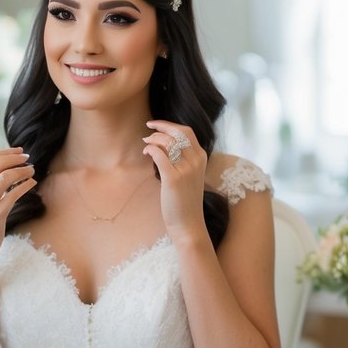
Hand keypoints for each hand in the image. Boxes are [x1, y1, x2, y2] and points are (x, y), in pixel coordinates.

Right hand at [0, 148, 35, 260]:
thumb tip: (5, 162)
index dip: (5, 152)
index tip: (18, 151)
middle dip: (15, 158)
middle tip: (27, 158)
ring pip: (6, 176)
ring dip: (22, 170)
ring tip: (31, 170)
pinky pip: (14, 194)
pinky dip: (26, 185)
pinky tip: (32, 183)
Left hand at [143, 120, 206, 241]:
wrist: (188, 223)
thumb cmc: (186, 199)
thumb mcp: (190, 175)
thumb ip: (183, 158)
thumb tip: (163, 143)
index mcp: (201, 157)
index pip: (187, 131)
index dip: (169, 125)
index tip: (156, 125)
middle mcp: (196, 160)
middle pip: (178, 132)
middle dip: (161, 126)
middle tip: (148, 128)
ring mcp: (186, 169)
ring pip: (168, 142)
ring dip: (154, 139)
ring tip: (146, 143)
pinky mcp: (173, 178)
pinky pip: (159, 155)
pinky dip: (151, 149)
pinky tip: (146, 152)